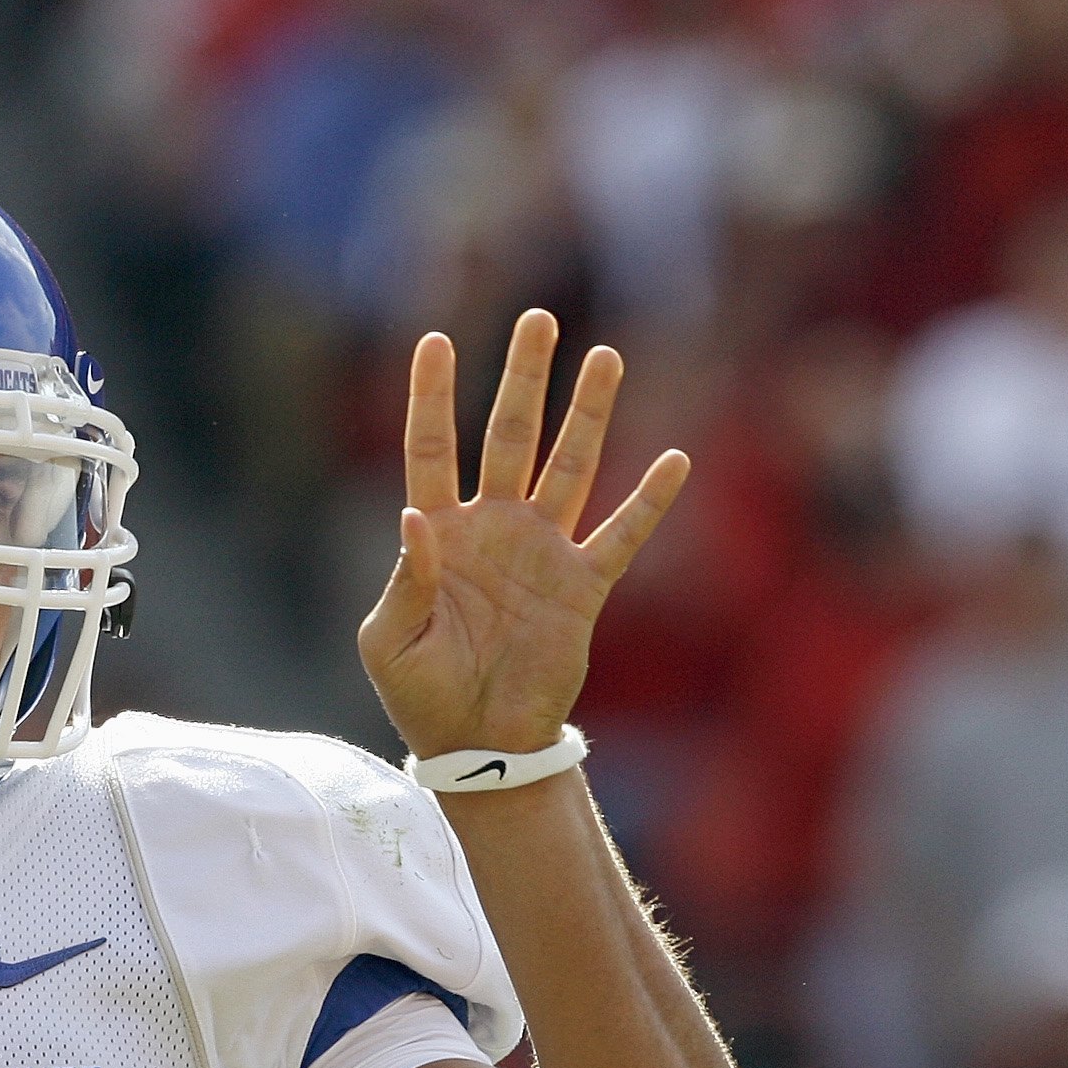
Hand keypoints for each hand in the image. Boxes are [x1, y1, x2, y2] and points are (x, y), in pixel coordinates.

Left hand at [356, 310, 689, 759]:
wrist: (478, 748)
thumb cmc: (421, 694)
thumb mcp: (391, 640)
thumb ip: (408, 577)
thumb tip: (417, 515)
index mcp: (438, 534)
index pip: (432, 449)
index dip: (433, 396)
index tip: (437, 340)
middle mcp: (493, 529)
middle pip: (510, 436)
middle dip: (524, 378)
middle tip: (539, 319)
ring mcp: (541, 554)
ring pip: (569, 468)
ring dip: (587, 415)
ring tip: (605, 357)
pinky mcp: (582, 589)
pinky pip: (620, 537)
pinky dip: (648, 503)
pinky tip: (675, 461)